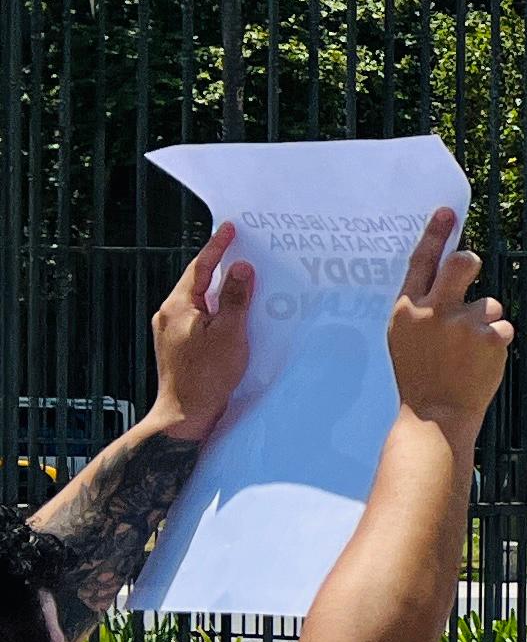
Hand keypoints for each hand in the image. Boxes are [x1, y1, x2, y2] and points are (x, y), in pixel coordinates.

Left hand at [150, 219, 256, 439]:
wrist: (184, 413)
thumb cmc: (207, 375)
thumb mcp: (230, 333)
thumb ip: (237, 298)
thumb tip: (241, 268)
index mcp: (178, 306)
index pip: (200, 267)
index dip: (217, 247)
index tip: (229, 228)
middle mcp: (169, 314)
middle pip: (197, 282)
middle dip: (219, 267)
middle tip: (240, 250)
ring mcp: (171, 331)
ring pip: (199, 301)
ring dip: (220, 291)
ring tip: (242, 282)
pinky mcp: (178, 345)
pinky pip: (199, 317)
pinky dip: (217, 310)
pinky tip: (233, 316)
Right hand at [386, 209, 513, 433]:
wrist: (435, 412)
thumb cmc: (420, 371)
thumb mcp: (406, 335)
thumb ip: (422, 304)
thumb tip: (446, 267)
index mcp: (407, 308)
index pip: (421, 261)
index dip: (435, 234)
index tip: (447, 212)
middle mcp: (433, 311)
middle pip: (461, 263)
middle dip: (469, 261)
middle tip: (469, 267)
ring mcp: (461, 324)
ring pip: (489, 301)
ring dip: (485, 320)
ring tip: (468, 349)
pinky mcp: (488, 338)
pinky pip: (501, 325)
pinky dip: (496, 340)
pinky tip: (480, 360)